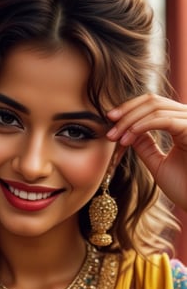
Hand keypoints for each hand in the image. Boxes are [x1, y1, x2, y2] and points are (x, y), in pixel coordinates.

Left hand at [106, 94, 186, 210]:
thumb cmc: (184, 187)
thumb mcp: (158, 163)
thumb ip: (145, 145)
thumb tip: (128, 131)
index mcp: (182, 122)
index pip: (154, 103)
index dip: (129, 108)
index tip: (110, 120)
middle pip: (152, 101)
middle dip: (126, 113)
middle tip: (109, 131)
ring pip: (155, 108)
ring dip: (130, 122)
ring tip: (115, 138)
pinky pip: (163, 120)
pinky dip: (141, 127)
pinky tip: (127, 138)